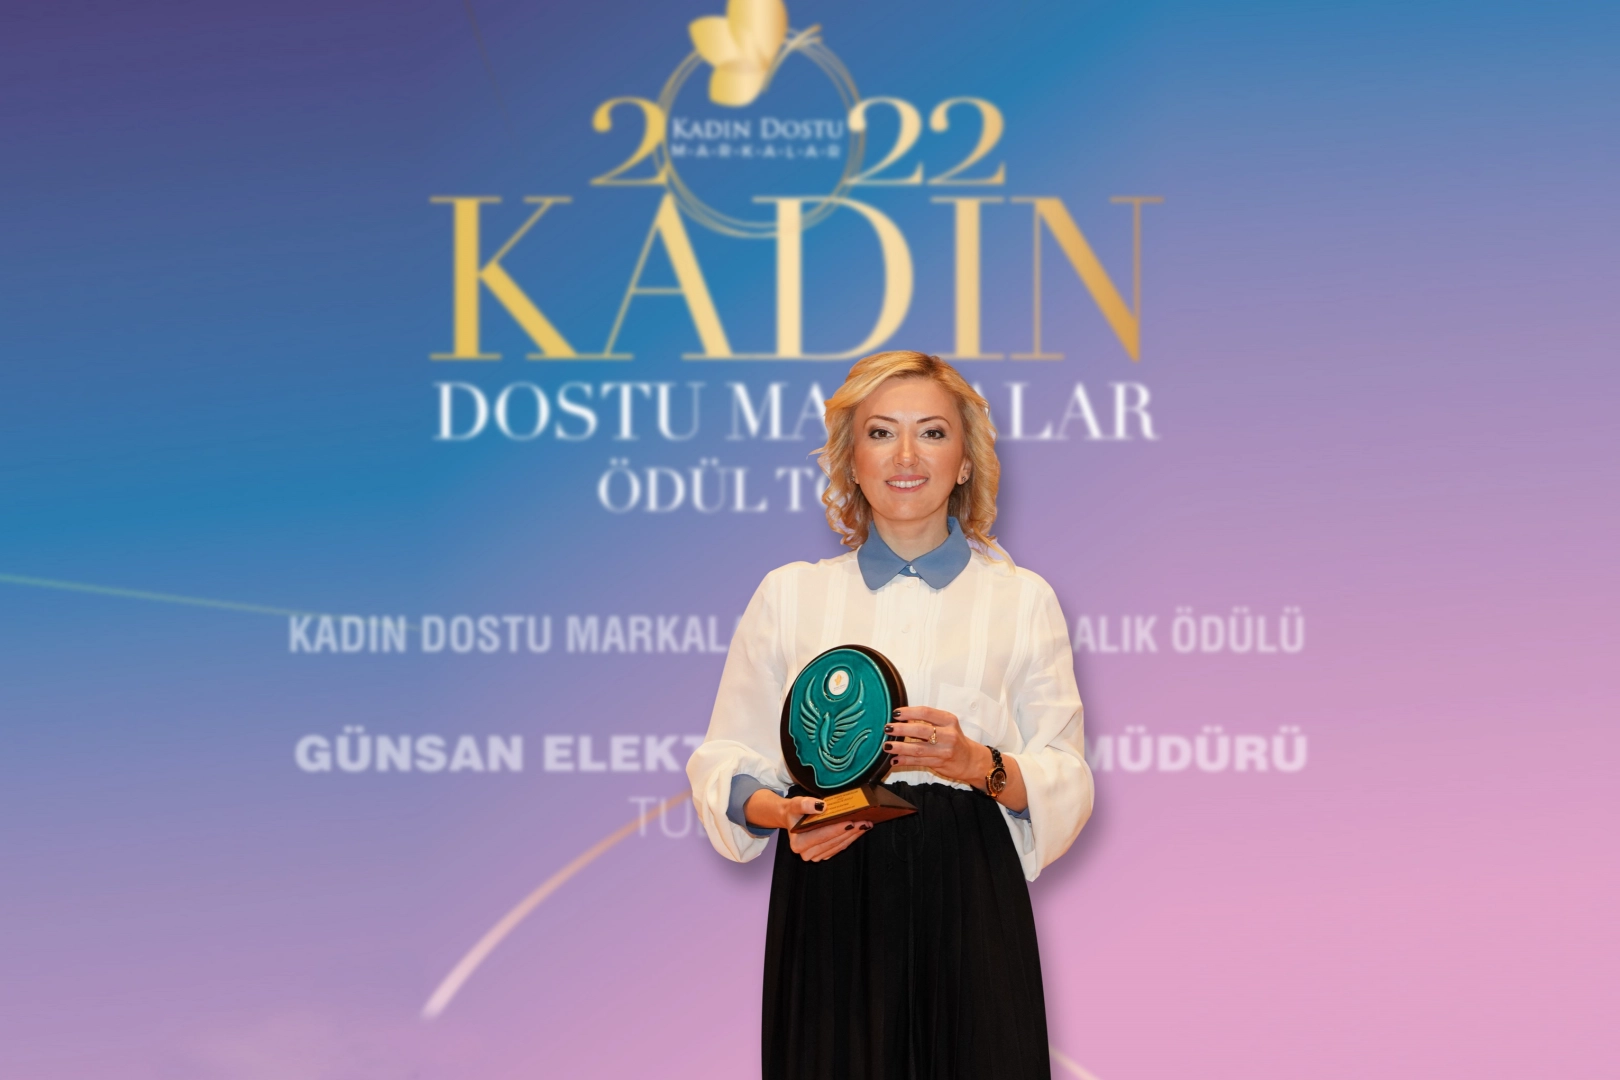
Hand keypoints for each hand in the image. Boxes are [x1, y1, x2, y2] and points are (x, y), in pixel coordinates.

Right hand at [744, 790, 871, 861]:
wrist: (792, 818)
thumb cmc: (794, 812)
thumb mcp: (796, 804)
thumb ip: (805, 804)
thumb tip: (821, 806)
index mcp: (798, 844)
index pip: (822, 835)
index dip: (838, 828)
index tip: (852, 821)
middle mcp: (806, 854)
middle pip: (833, 842)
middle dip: (850, 831)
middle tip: (865, 821)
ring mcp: (816, 856)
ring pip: (839, 846)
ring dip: (853, 835)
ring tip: (866, 824)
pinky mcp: (824, 855)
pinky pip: (840, 847)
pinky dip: (850, 838)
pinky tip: (859, 829)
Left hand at [884, 706, 992, 786]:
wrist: (971, 760)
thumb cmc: (955, 739)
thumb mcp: (947, 725)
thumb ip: (929, 720)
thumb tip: (902, 718)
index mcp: (949, 720)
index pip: (926, 712)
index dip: (909, 712)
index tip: (895, 713)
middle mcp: (948, 735)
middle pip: (921, 730)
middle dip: (901, 729)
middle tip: (887, 728)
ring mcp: (944, 750)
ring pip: (918, 749)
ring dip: (900, 748)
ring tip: (887, 746)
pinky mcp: (939, 763)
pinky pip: (918, 762)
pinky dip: (905, 761)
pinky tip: (894, 760)